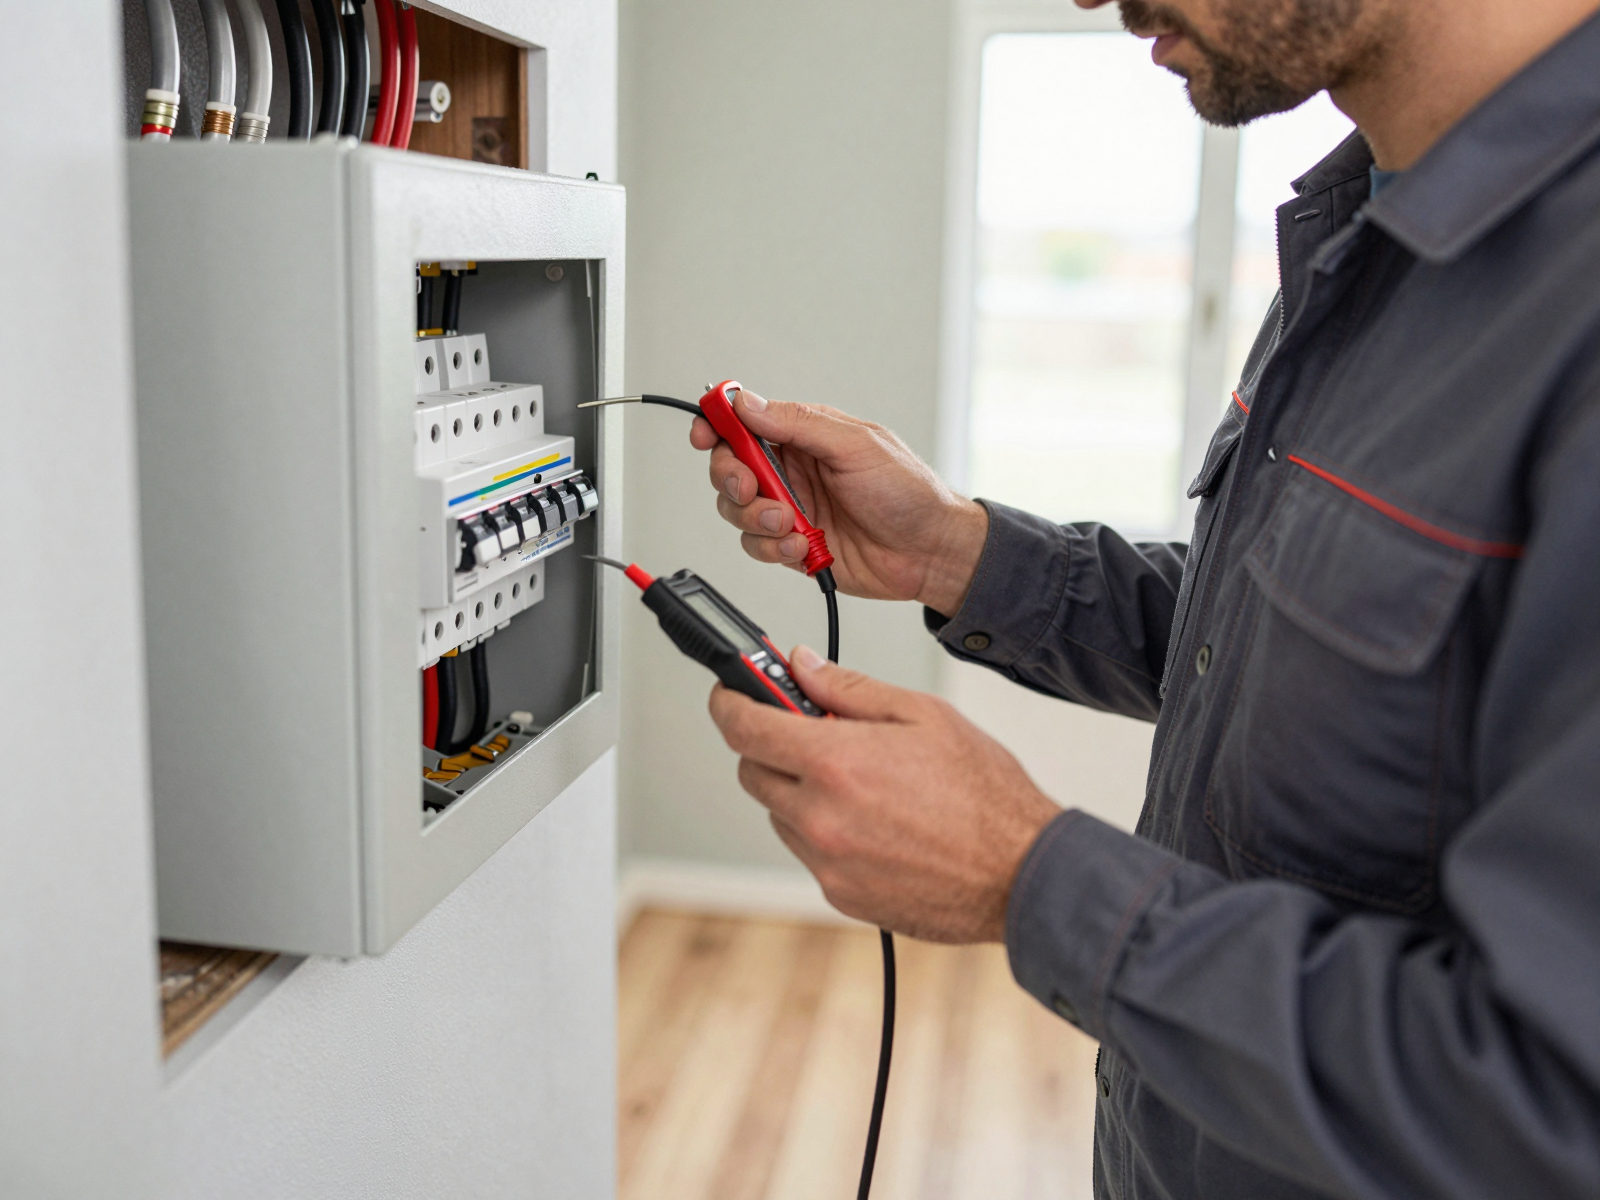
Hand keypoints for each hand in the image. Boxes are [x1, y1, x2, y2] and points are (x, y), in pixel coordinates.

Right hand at [689, 389, 988, 616]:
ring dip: (755, 517)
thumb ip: (799, 424)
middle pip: (730, 466)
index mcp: (805, 435)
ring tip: (789, 523)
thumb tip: (749, 403)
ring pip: (737, 509)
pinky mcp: (792, 545)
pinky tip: (801, 546)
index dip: (717, 422)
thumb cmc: (908, 493)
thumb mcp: (857, 445)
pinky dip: (772, 547)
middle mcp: (792, 470)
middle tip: (750, 488)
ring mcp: (791, 508)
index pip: (745, 420)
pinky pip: (757, 545)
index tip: (705, 433)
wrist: (930, 552)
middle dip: (731, 477)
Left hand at [708, 647, 1061, 941]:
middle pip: (752, 771)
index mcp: (835, 762)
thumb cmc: (984, 795)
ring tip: (861, 782)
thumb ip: (849, 687)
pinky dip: (826, 830)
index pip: (744, 726)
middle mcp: (820, 816)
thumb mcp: (922, 714)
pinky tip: (875, 821)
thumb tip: (801, 665)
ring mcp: (827, 862)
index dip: (728, 701)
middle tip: (812, 732)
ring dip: (800, 791)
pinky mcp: (840, 894)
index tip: (730, 692)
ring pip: (780, 814)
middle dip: (771, 745)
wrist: (1020, 874)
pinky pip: (809, 852)